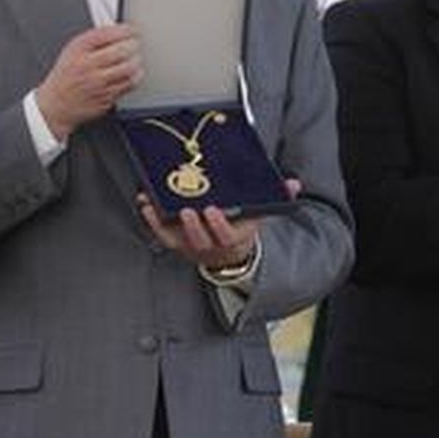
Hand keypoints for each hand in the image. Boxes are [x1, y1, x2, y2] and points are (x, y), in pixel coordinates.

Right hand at [36, 24, 141, 140]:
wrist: (56, 104)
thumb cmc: (66, 76)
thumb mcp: (72, 51)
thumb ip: (94, 39)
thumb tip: (119, 30)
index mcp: (78, 50)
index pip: (107, 34)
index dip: (125, 30)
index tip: (132, 31)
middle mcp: (88, 66)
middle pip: (121, 51)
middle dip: (134, 45)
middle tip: (135, 44)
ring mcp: (97, 84)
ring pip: (129, 69)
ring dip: (137, 62)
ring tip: (136, 59)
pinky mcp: (105, 98)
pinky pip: (128, 86)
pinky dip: (135, 77)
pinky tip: (133, 73)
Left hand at [136, 179, 300, 270]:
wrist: (229, 253)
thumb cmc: (243, 227)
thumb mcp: (261, 215)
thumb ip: (279, 199)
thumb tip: (294, 184)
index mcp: (234, 240)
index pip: (226, 236)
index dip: (218, 225)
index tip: (212, 210)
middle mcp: (211, 247)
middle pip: (199, 241)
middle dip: (191, 226)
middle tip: (185, 210)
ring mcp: (191, 247)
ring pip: (175, 240)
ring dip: (162, 224)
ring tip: (153, 205)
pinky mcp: (176, 243)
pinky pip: (161, 235)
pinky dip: (151, 221)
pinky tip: (144, 204)